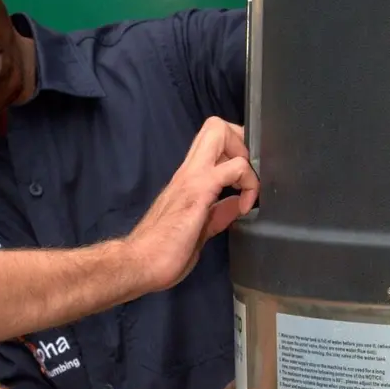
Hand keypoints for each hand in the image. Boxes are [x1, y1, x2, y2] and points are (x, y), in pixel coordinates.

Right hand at [125, 117, 258, 290]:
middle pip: (216, 126)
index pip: (212, 140)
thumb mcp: (200, 229)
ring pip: (220, 134)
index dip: (236, 148)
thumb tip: (235, 205)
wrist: (140, 262)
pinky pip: (233, 168)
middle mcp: (189, 170)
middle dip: (242, 141)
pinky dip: (248, 183)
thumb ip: (218, 213)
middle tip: (249, 173)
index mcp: (188, 178)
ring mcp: (192, 177)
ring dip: (245, 158)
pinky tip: (244, 206)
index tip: (245, 177)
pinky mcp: (198, 191)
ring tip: (247, 188)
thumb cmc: (162, 250)